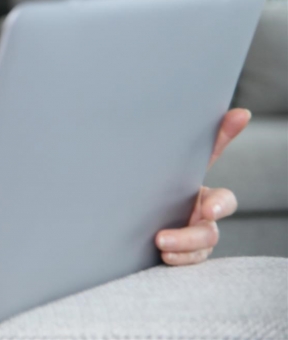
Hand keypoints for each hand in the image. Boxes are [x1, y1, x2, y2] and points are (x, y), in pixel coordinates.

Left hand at [154, 108, 249, 265]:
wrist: (131, 201)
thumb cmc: (165, 176)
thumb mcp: (182, 159)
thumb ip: (214, 139)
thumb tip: (242, 112)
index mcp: (202, 196)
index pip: (223, 202)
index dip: (219, 205)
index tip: (206, 208)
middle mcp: (199, 219)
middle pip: (210, 233)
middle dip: (193, 237)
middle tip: (165, 238)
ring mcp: (189, 239)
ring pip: (197, 250)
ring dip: (180, 248)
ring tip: (158, 244)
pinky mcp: (175, 253)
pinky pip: (183, 262)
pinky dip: (175, 260)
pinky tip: (160, 256)